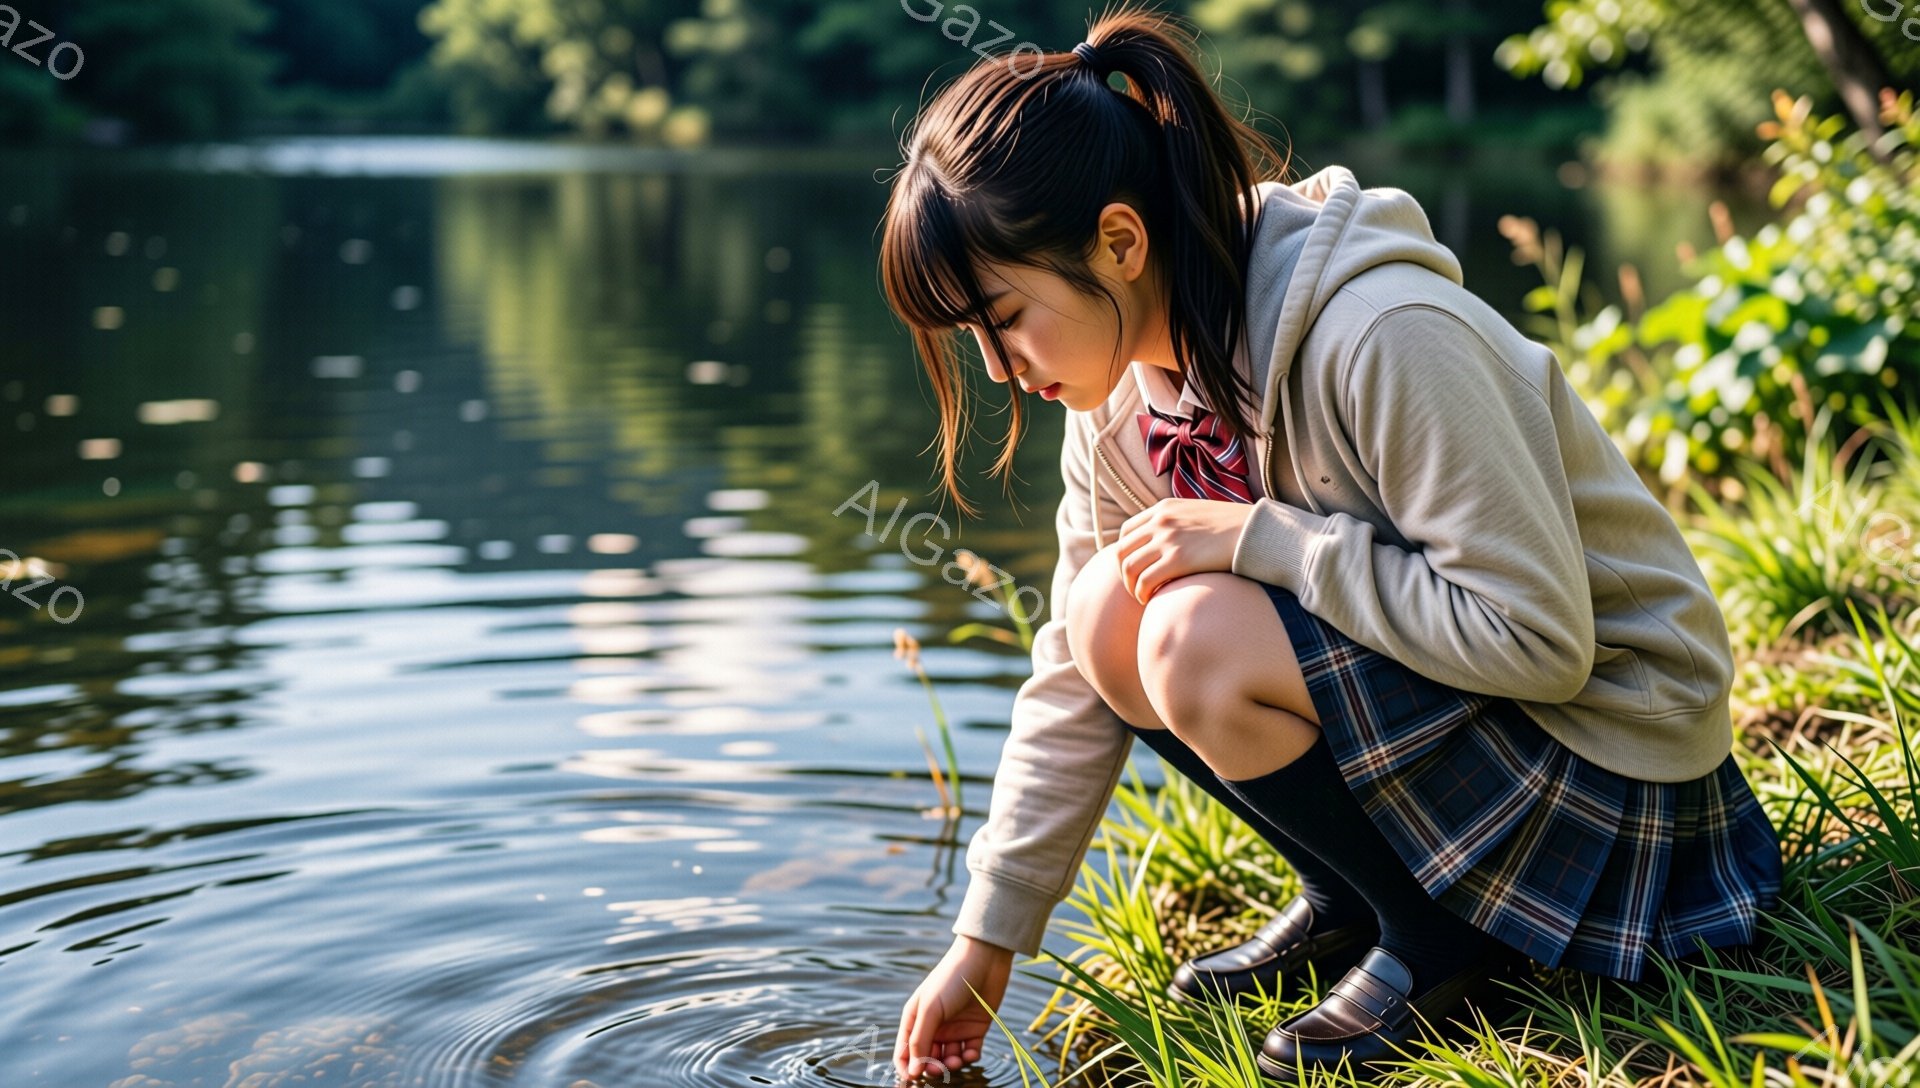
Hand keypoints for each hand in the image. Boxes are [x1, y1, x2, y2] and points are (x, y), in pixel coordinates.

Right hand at [893, 935, 1013, 1082]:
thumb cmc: (951, 979)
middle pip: (928, 1058)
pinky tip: (972, 1052)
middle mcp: (934, 1026)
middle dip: (933, 1067)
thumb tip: (913, 1072)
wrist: (984, 959)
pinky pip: (970, 1052)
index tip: (914, 1079)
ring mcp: (955, 1028)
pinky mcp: (975, 1029)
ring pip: (949, 1058)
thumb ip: (920, 1041)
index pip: (905, 1052)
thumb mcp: (931, 1009)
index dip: (907, 1068)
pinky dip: (970, 1057)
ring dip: (953, 1064)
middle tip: (941, 1068)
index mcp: (916, 1018)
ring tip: (958, 1059)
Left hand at [1115, 497, 1253, 602]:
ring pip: (1129, 567)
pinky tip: (1151, 600)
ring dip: (1131, 586)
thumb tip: (1166, 544)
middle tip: (1134, 587)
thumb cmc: (1232, 529)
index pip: (1127, 531)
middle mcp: (1161, 521)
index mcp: (1164, 509)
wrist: (1257, 532)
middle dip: (1123, 573)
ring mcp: (1168, 539)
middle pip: (1122, 551)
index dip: (1125, 553)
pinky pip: (1145, 581)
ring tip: (1143, 597)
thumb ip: (1177, 524)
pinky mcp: (1178, 559)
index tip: (1134, 568)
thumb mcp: (1197, 515)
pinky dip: (1143, 593)